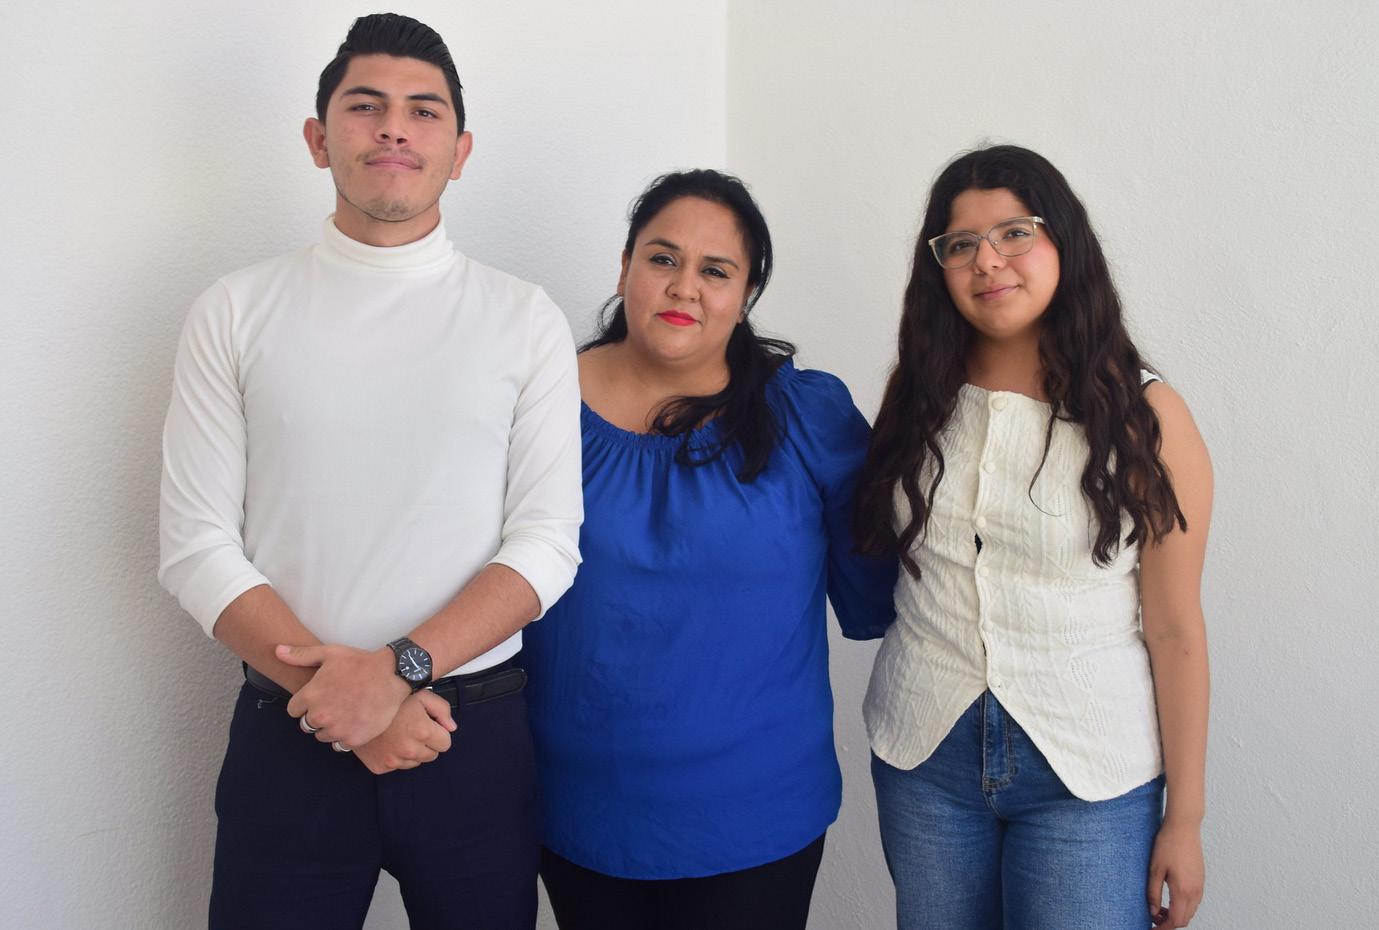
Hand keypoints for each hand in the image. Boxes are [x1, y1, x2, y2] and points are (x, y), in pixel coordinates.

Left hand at [279, 643, 410, 748]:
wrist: (392, 675)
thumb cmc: (359, 662)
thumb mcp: (329, 653)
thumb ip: (300, 655)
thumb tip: (276, 651)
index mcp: (310, 696)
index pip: (293, 710)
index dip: (305, 704)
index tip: (319, 697)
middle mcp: (320, 716)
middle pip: (306, 726)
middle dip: (316, 717)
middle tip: (334, 705)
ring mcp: (337, 729)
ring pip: (322, 736)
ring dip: (330, 728)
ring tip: (345, 713)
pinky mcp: (353, 739)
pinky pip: (340, 745)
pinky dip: (345, 736)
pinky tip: (354, 722)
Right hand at [354, 690, 456, 774]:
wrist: (355, 705)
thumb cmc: (392, 698)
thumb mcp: (422, 694)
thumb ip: (442, 709)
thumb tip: (451, 728)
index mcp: (422, 731)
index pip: (445, 744)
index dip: (439, 733)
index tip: (429, 725)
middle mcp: (409, 750)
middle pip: (431, 755)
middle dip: (427, 743)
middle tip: (412, 728)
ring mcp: (393, 761)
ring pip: (415, 762)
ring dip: (411, 751)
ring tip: (398, 733)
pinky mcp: (379, 767)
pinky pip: (397, 766)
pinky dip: (395, 756)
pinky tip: (387, 741)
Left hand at [1147, 819, 1204, 926]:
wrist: (1184, 827)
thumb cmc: (1167, 845)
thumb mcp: (1155, 870)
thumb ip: (1153, 893)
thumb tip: (1153, 911)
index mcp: (1183, 891)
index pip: (1176, 921)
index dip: (1163, 927)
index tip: (1151, 926)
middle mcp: (1195, 891)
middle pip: (1185, 919)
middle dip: (1169, 922)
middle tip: (1153, 916)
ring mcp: (1200, 885)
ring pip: (1190, 911)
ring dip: (1176, 914)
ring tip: (1159, 907)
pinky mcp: (1201, 879)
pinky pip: (1194, 901)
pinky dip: (1183, 905)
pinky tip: (1169, 897)